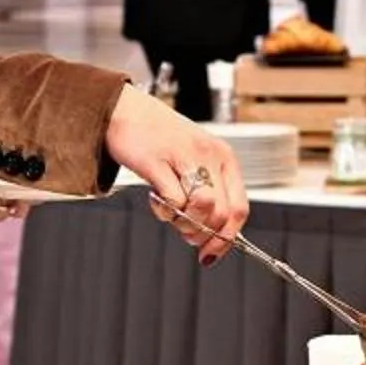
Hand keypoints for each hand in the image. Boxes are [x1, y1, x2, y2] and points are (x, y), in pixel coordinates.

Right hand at [105, 83, 247, 263]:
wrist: (125, 110)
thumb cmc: (160, 139)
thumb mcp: (194, 161)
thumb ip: (208, 191)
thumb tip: (214, 234)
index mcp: (223, 157)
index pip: (239, 208)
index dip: (227, 238)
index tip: (212, 254)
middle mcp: (209, 155)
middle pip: (222, 213)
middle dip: (204, 235)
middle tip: (187, 235)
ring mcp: (185, 157)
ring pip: (203, 207)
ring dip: (186, 224)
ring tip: (172, 215)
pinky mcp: (158, 161)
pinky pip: (172, 199)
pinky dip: (164, 211)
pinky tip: (156, 200)